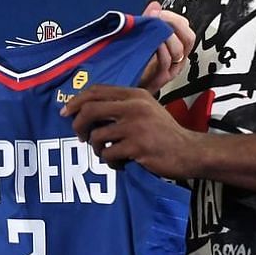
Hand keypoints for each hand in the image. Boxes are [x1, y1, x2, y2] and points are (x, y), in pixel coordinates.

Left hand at [61, 85, 202, 177]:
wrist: (189, 151)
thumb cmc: (164, 132)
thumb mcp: (146, 109)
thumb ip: (122, 105)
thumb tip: (87, 110)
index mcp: (135, 95)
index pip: (97, 91)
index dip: (76, 101)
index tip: (66, 113)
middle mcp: (134, 106)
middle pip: (90, 110)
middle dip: (78, 125)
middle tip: (80, 136)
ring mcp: (136, 126)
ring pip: (97, 136)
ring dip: (96, 148)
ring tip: (105, 152)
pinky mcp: (138, 146)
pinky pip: (109, 154)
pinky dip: (109, 161)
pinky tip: (118, 163)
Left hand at [137, 1, 193, 91]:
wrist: (123, 83)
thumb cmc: (133, 62)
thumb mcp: (141, 36)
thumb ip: (149, 21)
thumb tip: (155, 5)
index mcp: (175, 47)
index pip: (185, 28)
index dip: (174, 18)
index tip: (159, 12)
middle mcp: (176, 59)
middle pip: (188, 38)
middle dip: (173, 25)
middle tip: (158, 19)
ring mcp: (170, 69)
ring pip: (179, 50)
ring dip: (166, 37)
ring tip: (154, 31)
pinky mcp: (161, 79)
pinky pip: (166, 62)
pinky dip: (160, 51)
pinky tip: (151, 44)